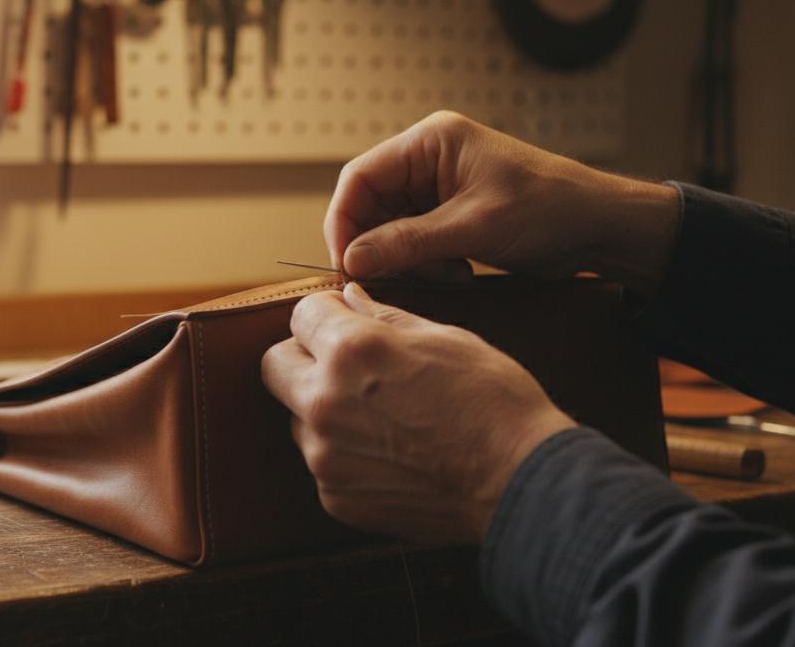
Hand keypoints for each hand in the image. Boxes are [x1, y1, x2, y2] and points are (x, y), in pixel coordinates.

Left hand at [261, 283, 574, 543]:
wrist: (518, 482)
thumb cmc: (493, 402)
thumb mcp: (444, 337)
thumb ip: (385, 317)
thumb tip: (351, 297)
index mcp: (352, 352)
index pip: (301, 314)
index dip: (326, 313)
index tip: (344, 320)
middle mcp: (325, 403)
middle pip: (275, 365)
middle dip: (302, 356)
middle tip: (343, 363)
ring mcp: (325, 456)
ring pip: (297, 417)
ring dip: (323, 408)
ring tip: (380, 415)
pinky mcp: (335, 497)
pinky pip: (322, 462)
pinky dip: (345, 453)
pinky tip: (391, 453)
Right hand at [325, 111, 679, 292]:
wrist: (601, 227)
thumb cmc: (548, 209)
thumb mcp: (474, 227)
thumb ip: (408, 242)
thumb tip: (353, 259)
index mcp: (430, 142)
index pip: (360, 177)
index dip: (344, 221)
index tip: (347, 264)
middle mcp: (429, 159)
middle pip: (371, 205)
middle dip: (380, 245)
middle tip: (394, 278)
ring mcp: (439, 187)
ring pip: (391, 228)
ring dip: (407, 259)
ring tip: (445, 274)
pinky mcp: (452, 213)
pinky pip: (416, 241)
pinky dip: (427, 263)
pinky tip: (457, 274)